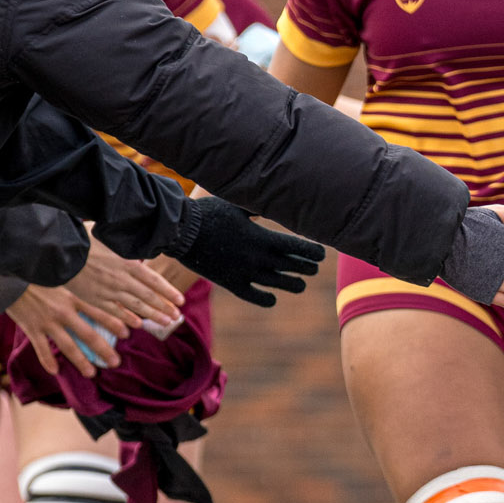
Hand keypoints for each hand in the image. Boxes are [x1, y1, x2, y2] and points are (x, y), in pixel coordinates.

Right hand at [7, 283, 122, 377]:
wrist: (11, 276)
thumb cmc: (38, 276)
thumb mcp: (61, 279)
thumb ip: (76, 290)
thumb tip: (95, 294)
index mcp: (73, 298)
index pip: (98, 312)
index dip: (113, 323)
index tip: (127, 333)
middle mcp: (63, 311)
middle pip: (87, 334)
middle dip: (103, 349)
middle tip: (115, 362)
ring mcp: (47, 321)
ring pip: (67, 345)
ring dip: (80, 361)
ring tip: (91, 373)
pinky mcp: (31, 328)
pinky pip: (41, 348)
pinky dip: (47, 360)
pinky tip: (55, 372)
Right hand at [67, 237, 183, 334]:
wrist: (59, 252)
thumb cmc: (82, 239)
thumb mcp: (108, 235)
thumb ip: (124, 242)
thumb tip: (138, 237)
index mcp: (127, 262)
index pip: (154, 280)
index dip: (168, 291)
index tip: (180, 300)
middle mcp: (121, 279)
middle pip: (148, 296)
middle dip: (164, 307)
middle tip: (176, 316)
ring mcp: (108, 291)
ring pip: (135, 306)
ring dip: (152, 315)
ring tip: (165, 322)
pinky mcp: (95, 299)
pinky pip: (115, 311)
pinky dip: (128, 318)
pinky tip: (138, 324)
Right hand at [174, 198, 325, 306]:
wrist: (182, 232)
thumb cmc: (209, 213)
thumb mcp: (237, 206)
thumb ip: (259, 209)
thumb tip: (274, 203)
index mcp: (262, 237)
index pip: (297, 247)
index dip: (312, 252)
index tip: (322, 255)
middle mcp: (258, 258)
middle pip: (291, 267)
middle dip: (305, 268)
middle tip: (313, 269)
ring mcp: (245, 273)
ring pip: (277, 284)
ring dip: (292, 285)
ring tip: (300, 285)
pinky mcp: (231, 283)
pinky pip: (254, 296)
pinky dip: (266, 299)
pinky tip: (272, 297)